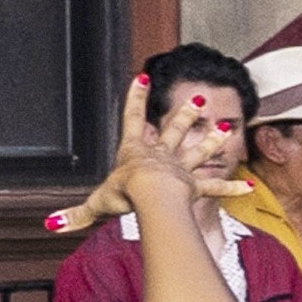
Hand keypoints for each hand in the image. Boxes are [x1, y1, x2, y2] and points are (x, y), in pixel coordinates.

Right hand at [46, 75, 249, 237]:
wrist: (151, 196)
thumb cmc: (124, 195)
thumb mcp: (96, 203)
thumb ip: (77, 214)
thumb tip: (52, 224)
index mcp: (134, 151)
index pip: (132, 118)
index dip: (136, 97)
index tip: (142, 77)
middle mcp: (160, 156)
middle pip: (174, 129)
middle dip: (185, 114)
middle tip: (199, 99)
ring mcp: (180, 169)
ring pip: (199, 150)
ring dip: (212, 139)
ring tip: (227, 128)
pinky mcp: (194, 186)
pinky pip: (215, 187)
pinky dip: (231, 187)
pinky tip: (248, 186)